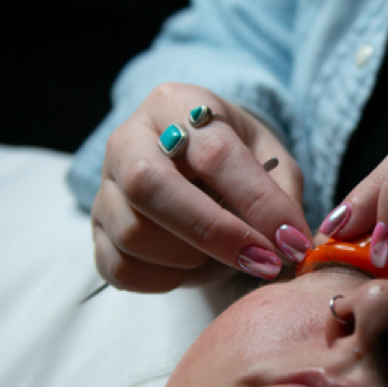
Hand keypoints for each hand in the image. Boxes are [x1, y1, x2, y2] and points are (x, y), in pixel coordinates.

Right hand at [92, 83, 310, 291]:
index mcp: (179, 105)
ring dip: (190, 258)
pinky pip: (118, 267)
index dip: (257, 202)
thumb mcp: (270, 157)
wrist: (192, 157)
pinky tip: (190, 267)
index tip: (290, 240)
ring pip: (133, 233)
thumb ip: (283, 194)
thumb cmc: (236, 156)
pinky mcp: (95, 229)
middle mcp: (129, 139)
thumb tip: (291, 243)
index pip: (214, 152)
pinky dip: (162, 280)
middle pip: (150, 186)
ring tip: (222, 254)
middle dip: (214, 232)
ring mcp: (105, 186)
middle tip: (261, 261)